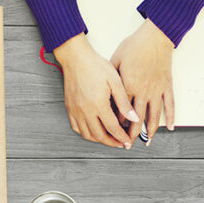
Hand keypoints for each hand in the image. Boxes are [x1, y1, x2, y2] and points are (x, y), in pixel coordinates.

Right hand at [53, 34, 136, 148]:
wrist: (76, 59)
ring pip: (87, 134)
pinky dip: (86, 133)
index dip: (121, 137)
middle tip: (120, 143)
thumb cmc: (96, 66)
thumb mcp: (115, 81)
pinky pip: (77, 128)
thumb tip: (133, 118)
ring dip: (99, 139)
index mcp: (98, 105)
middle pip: (99, 135)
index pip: (112, 128)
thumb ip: (124, 102)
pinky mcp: (70, 109)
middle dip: (111, 142)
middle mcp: (86, 111)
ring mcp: (76, 111)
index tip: (127, 142)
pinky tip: (93, 131)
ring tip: (109, 138)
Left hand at [110, 19, 174, 143]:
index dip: (116, 125)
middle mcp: (142, 92)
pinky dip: (171, 117)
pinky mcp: (167, 85)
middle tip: (127, 146)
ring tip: (147, 142)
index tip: (112, 134)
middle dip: (131, 135)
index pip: (120, 112)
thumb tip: (104, 93)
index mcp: (128, 87)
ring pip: (154, 116)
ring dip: (150, 132)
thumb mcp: (115, 61)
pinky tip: (171, 127)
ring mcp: (156, 90)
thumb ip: (111, 80)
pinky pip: (170, 105)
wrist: (155, 36)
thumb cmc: (134, 46)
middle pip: (136, 119)